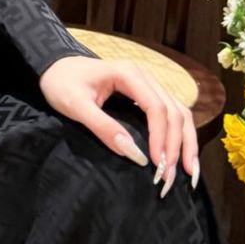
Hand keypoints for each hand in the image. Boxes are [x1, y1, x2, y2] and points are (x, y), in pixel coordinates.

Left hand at [39, 55, 199, 197]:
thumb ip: (103, 127)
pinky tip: (183, 156)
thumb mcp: (75, 106)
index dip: (161, 138)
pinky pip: (172, 114)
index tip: (157, 164)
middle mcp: (145, 76)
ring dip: (186, 142)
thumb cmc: (61, 83)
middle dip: (177, 146)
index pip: (157, 108)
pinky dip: (180, 136)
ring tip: (190, 172)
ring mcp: (148, 84)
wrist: (54, 67)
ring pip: (179, 113)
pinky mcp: (147, 94)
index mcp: (129, 73)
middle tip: (171, 177)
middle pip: (174, 112)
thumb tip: (134, 155)